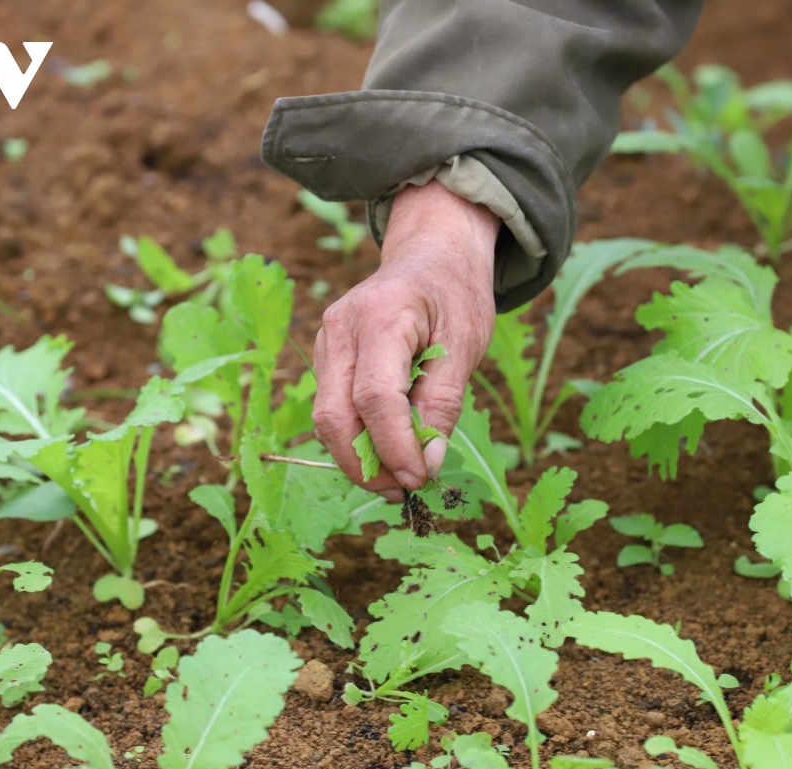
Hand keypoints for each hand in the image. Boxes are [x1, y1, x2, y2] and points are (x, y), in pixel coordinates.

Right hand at [313, 181, 499, 499]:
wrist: (431, 254)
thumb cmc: (454, 295)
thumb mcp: (466, 344)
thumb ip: (442, 404)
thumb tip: (425, 464)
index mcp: (381, 315)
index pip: (375, 397)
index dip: (393, 447)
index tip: (418, 480)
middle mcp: (341, 327)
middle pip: (335, 414)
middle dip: (366, 464)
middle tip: (404, 491)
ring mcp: (327, 341)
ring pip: (327, 417)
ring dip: (358, 458)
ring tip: (398, 478)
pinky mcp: (326, 356)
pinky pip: (332, 407)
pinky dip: (356, 438)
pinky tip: (386, 451)